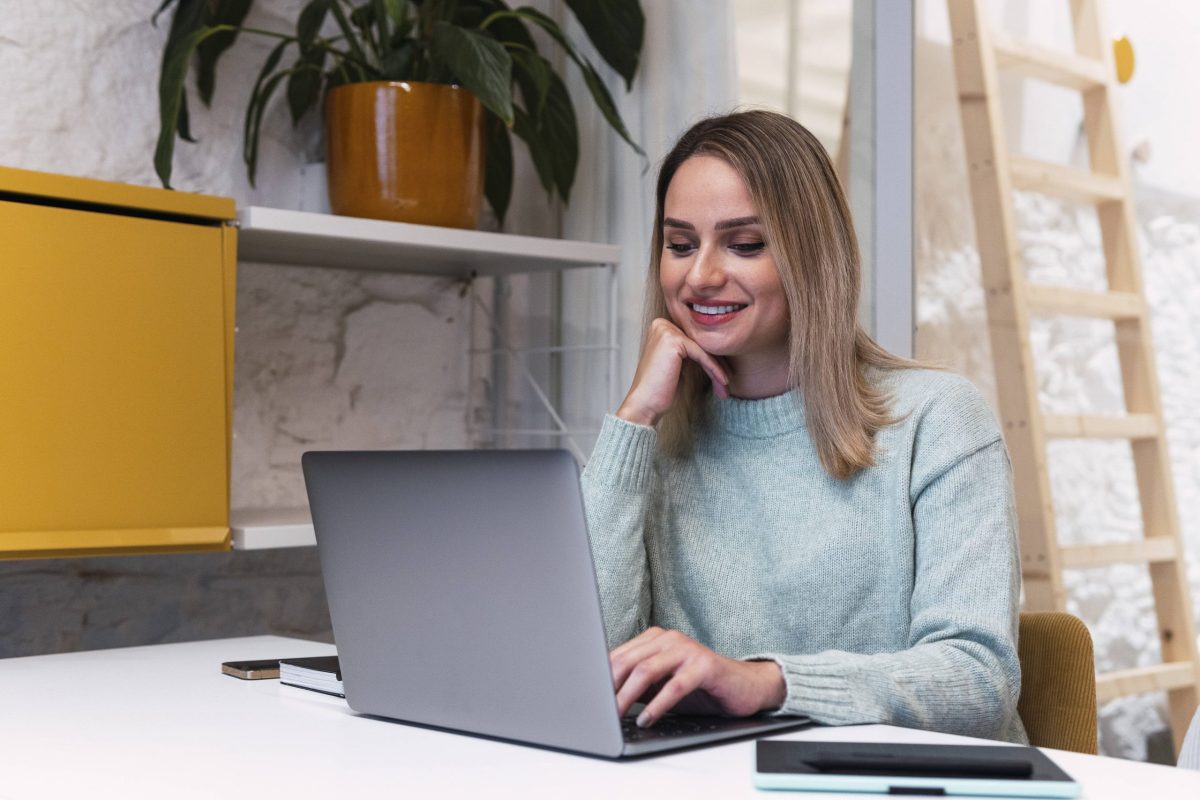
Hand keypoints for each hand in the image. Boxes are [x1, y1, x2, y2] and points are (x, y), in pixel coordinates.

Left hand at [609, 627, 785, 727]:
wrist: (743, 686)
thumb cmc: (699, 686)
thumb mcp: (662, 686)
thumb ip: (637, 686)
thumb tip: (604, 698)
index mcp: (654, 639)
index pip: (618, 656)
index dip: (600, 678)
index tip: (587, 699)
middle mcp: (669, 639)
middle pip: (628, 662)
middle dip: (609, 688)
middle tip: (597, 711)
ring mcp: (687, 649)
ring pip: (646, 671)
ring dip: (627, 696)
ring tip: (616, 715)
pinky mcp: (704, 665)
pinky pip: (675, 686)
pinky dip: (657, 705)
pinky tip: (646, 719)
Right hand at [616, 318, 729, 426]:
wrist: (644, 405)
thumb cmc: (660, 390)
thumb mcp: (678, 366)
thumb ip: (690, 353)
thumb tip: (718, 349)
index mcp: (661, 327)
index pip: (695, 341)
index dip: (711, 359)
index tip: (722, 377)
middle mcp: (661, 324)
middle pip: (700, 343)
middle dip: (716, 364)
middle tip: (725, 384)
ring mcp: (665, 330)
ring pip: (703, 349)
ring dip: (717, 369)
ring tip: (724, 387)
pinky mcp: (672, 340)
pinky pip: (701, 354)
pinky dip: (714, 369)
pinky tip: (722, 382)